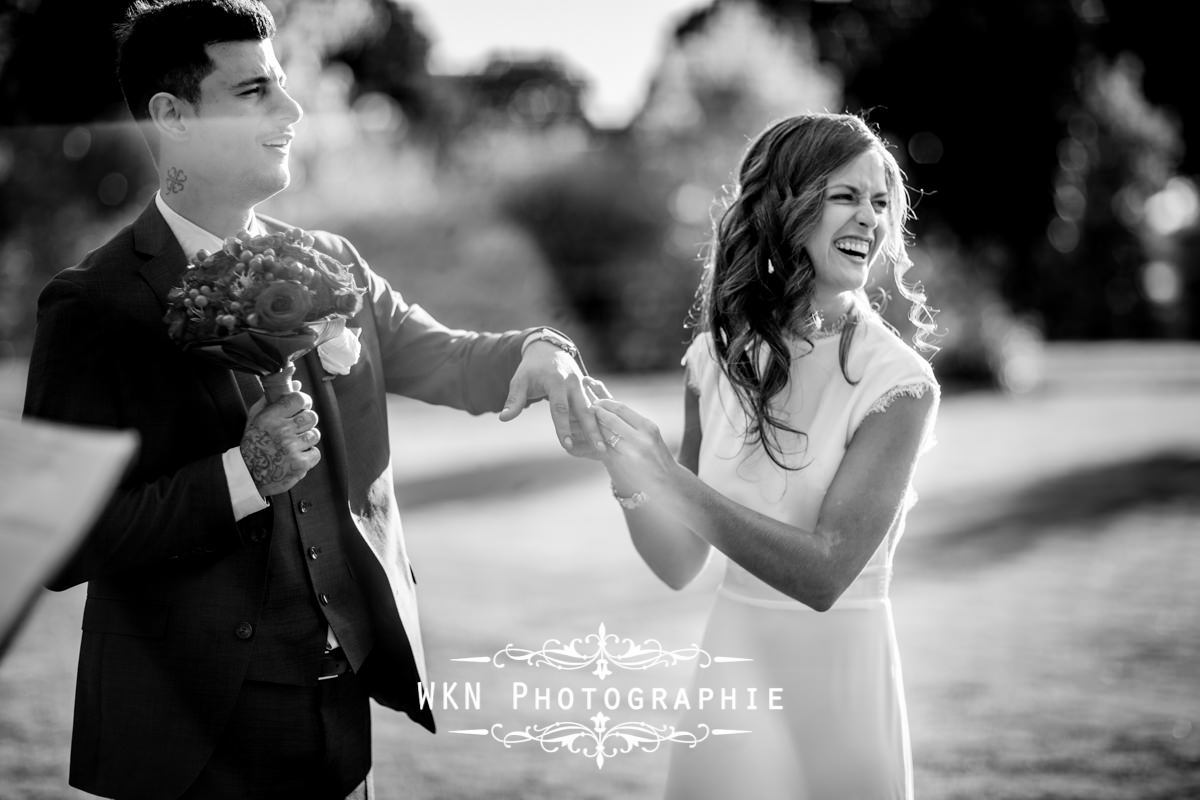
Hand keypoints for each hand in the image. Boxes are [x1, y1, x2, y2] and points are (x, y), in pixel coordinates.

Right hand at [240, 387, 321, 495]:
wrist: (248, 474)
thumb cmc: (253, 443)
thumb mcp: (256, 417)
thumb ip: (274, 398)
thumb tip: (296, 382)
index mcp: (270, 418)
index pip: (299, 399)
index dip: (304, 401)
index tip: (302, 406)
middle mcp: (282, 431)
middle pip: (311, 416)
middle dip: (306, 421)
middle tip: (298, 427)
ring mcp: (291, 448)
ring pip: (315, 434)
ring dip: (307, 439)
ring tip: (295, 443)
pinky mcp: (299, 464)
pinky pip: (316, 453)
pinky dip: (309, 455)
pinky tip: (297, 455)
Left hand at [498, 341, 606, 457]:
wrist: (548, 349)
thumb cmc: (531, 369)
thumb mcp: (519, 381)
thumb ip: (514, 400)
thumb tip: (504, 418)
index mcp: (556, 381)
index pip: (560, 408)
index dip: (564, 427)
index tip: (567, 445)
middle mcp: (573, 382)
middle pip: (584, 410)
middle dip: (592, 430)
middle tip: (600, 449)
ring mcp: (582, 385)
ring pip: (594, 409)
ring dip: (600, 428)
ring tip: (607, 447)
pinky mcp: (587, 388)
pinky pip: (595, 406)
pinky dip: (600, 421)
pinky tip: (607, 437)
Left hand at [591, 398, 677, 493]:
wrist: (665, 484)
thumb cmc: (657, 459)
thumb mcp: (651, 437)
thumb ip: (634, 424)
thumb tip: (612, 408)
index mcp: (648, 427)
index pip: (622, 408)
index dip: (606, 403)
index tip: (598, 401)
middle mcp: (639, 438)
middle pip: (610, 419)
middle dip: (595, 412)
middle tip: (586, 408)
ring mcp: (628, 452)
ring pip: (603, 433)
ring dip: (591, 425)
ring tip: (583, 421)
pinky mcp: (618, 464)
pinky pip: (600, 447)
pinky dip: (592, 441)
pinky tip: (587, 438)